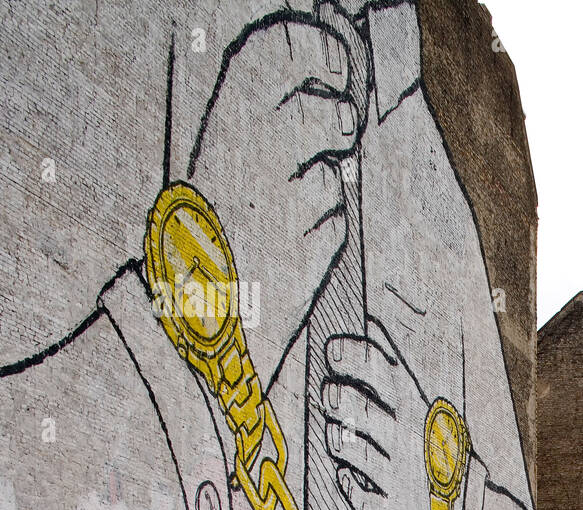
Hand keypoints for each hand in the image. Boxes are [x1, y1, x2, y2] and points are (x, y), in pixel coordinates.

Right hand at [187, 15, 358, 373]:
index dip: (315, 52)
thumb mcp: (209, 170)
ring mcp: (284, 206)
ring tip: (285, 215)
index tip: (333, 63)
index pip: (273, 59)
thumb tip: (319, 97)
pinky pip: (335, 227)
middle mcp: (252, 160)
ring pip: (331, 177)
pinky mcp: (310, 251)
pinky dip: (322, 236)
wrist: (187, 324)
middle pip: (321, 113)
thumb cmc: (196, 244)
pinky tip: (290, 250)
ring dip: (321, 193)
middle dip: (337, 118)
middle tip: (337, 128)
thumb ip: (254, 127)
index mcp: (216, 130)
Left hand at [321, 319, 433, 509]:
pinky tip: (347, 476)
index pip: (379, 370)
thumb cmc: (441, 449)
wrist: (473, 506)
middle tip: (330, 394)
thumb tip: (372, 327)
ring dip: (338, 439)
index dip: (350, 356)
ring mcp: (401, 476)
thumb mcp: (428, 406)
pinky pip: (360, 498)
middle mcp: (408, 438)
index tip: (332, 351)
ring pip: (352, 451)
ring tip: (338, 435)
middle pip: (360, 409)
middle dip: (337, 398)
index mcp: (418, 407)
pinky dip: (350, 486)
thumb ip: (396, 373)